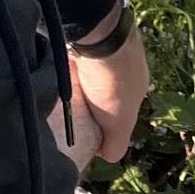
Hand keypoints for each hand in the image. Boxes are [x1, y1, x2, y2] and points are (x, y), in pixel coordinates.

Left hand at [47, 26, 148, 174]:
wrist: (101, 37)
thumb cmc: (114, 81)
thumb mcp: (120, 121)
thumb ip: (117, 143)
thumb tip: (109, 157)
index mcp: (136, 85)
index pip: (120, 110)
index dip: (104, 121)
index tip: (86, 127)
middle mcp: (124, 67)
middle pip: (102, 92)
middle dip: (88, 103)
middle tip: (71, 111)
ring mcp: (106, 51)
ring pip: (88, 77)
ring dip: (76, 86)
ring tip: (61, 95)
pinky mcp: (87, 39)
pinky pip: (75, 60)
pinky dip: (67, 69)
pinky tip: (58, 75)